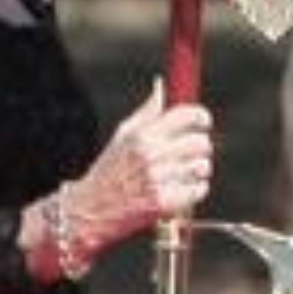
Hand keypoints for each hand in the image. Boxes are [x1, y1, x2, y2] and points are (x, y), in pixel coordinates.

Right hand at [74, 79, 213, 250]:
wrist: (90, 208)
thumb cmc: (107, 170)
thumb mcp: (122, 136)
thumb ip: (147, 111)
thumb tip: (160, 85)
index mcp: (142, 134)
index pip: (188, 115)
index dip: (201, 117)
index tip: (203, 123)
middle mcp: (151, 154)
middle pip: (201, 142)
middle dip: (199, 147)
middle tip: (189, 154)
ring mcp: (158, 179)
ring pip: (202, 166)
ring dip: (197, 171)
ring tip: (181, 174)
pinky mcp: (164, 202)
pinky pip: (199, 189)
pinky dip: (194, 190)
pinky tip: (180, 190)